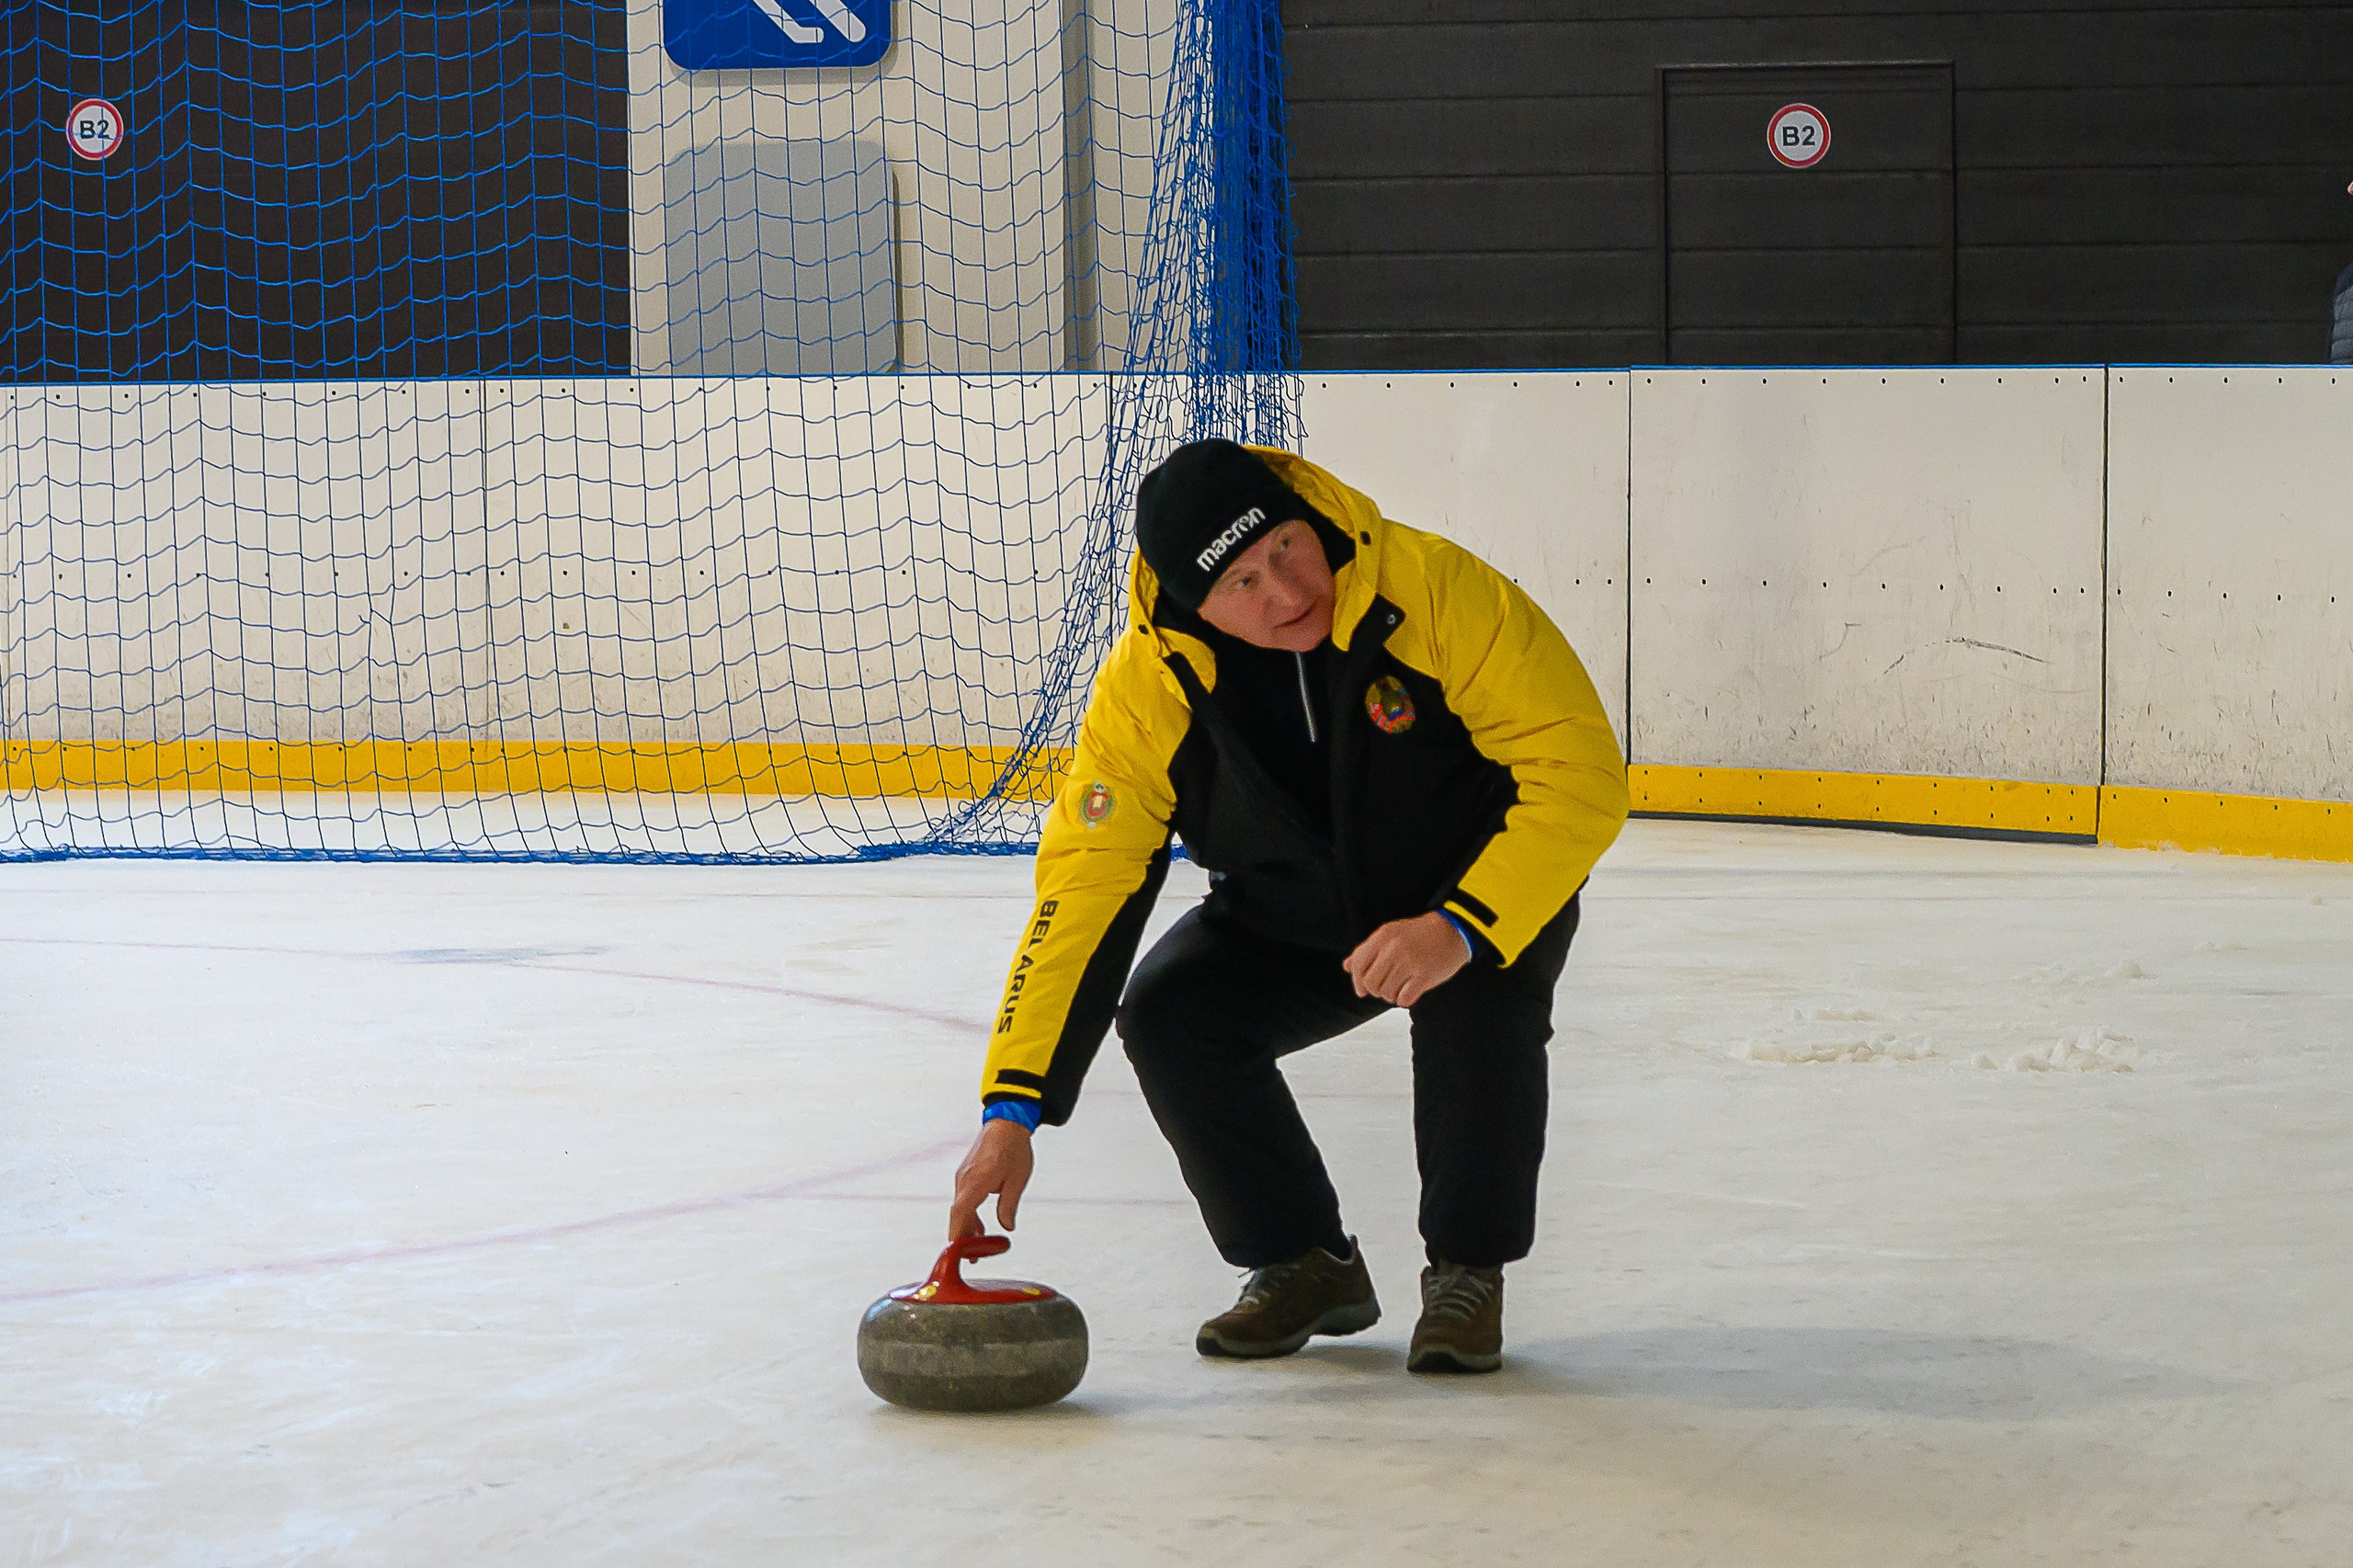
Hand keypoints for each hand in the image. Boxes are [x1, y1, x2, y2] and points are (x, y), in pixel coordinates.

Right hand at [948, 1117, 1034, 1239]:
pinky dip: (969, 1214)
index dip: (957, 1233)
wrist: (1006, 1122)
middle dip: (962, 1236)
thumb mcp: (1017, 1180)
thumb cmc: (1014, 1148)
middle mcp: (964, 1180)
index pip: (960, 1213)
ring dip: (967, 1226)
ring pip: (961, 1207)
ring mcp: (963, 1176)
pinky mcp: (967, 1174)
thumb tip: (1007, 1227)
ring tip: (975, 1247)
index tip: (957, 1250)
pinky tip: (979, 1226)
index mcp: (975, 1182)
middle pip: (958, 1214)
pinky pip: (964, 1199)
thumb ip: (1009, 1205)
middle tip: (971, 1258)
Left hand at [1343, 911, 1470, 1006]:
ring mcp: (1409, 963)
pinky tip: (1410, 992)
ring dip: (1391, 995)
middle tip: (1386, 988)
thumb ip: (1367, 950)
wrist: (1452, 931)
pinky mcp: (1425, 976)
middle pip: (1370, 983)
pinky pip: (1404, 999)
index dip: (1356, 981)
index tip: (1362, 990)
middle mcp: (1393, 949)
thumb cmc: (1418, 934)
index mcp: (1383, 936)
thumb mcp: (1390, 933)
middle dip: (1375, 990)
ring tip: (1400, 987)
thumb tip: (1346, 966)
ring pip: (1386, 993)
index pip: (1358, 964)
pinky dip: (1404, 1000)